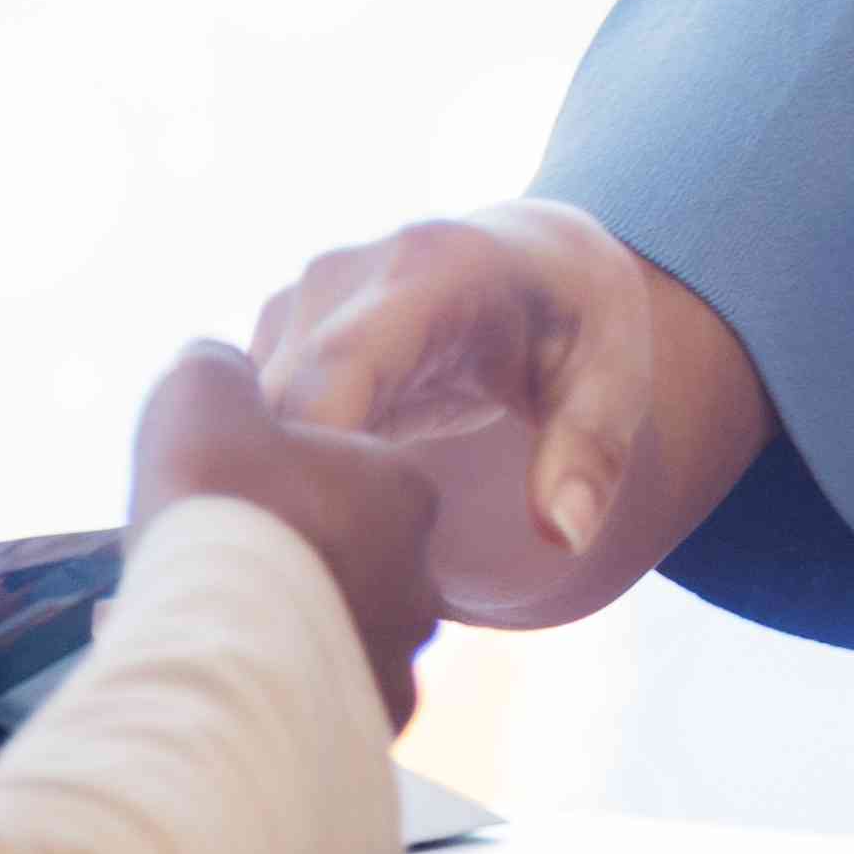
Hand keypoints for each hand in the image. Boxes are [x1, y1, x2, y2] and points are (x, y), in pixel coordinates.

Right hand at [126, 341, 439, 725]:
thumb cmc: (219, 513)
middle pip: (343, 559)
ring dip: (280, 637)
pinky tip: (221, 692)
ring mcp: (398, 669)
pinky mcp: (367, 742)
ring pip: (333, 642)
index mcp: (404, 491)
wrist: (216, 654)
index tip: (221, 496)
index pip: (348, 471)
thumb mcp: (200, 397)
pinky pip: (318, 712)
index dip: (273, 476)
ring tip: (208, 638)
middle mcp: (420, 583)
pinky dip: (276, 700)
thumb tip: (215, 366)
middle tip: (211, 572)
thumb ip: (214, 371)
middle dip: (286, 563)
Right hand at [252, 199, 762, 628]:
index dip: (310, 457)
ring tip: (316, 581)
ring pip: (241, 421)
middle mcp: (341, 277)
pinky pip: (241, 422)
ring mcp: (294, 303)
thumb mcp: (612, 377)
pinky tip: (303, 543)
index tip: (316, 548)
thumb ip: (591, 453)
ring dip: (266, 500)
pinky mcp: (271, 336)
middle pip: (273, 407)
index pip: (339, 367)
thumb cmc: (576, 319)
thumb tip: (564, 535)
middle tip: (327, 599)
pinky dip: (263, 484)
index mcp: (430, 272)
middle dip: (284, 502)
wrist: (533, 254)